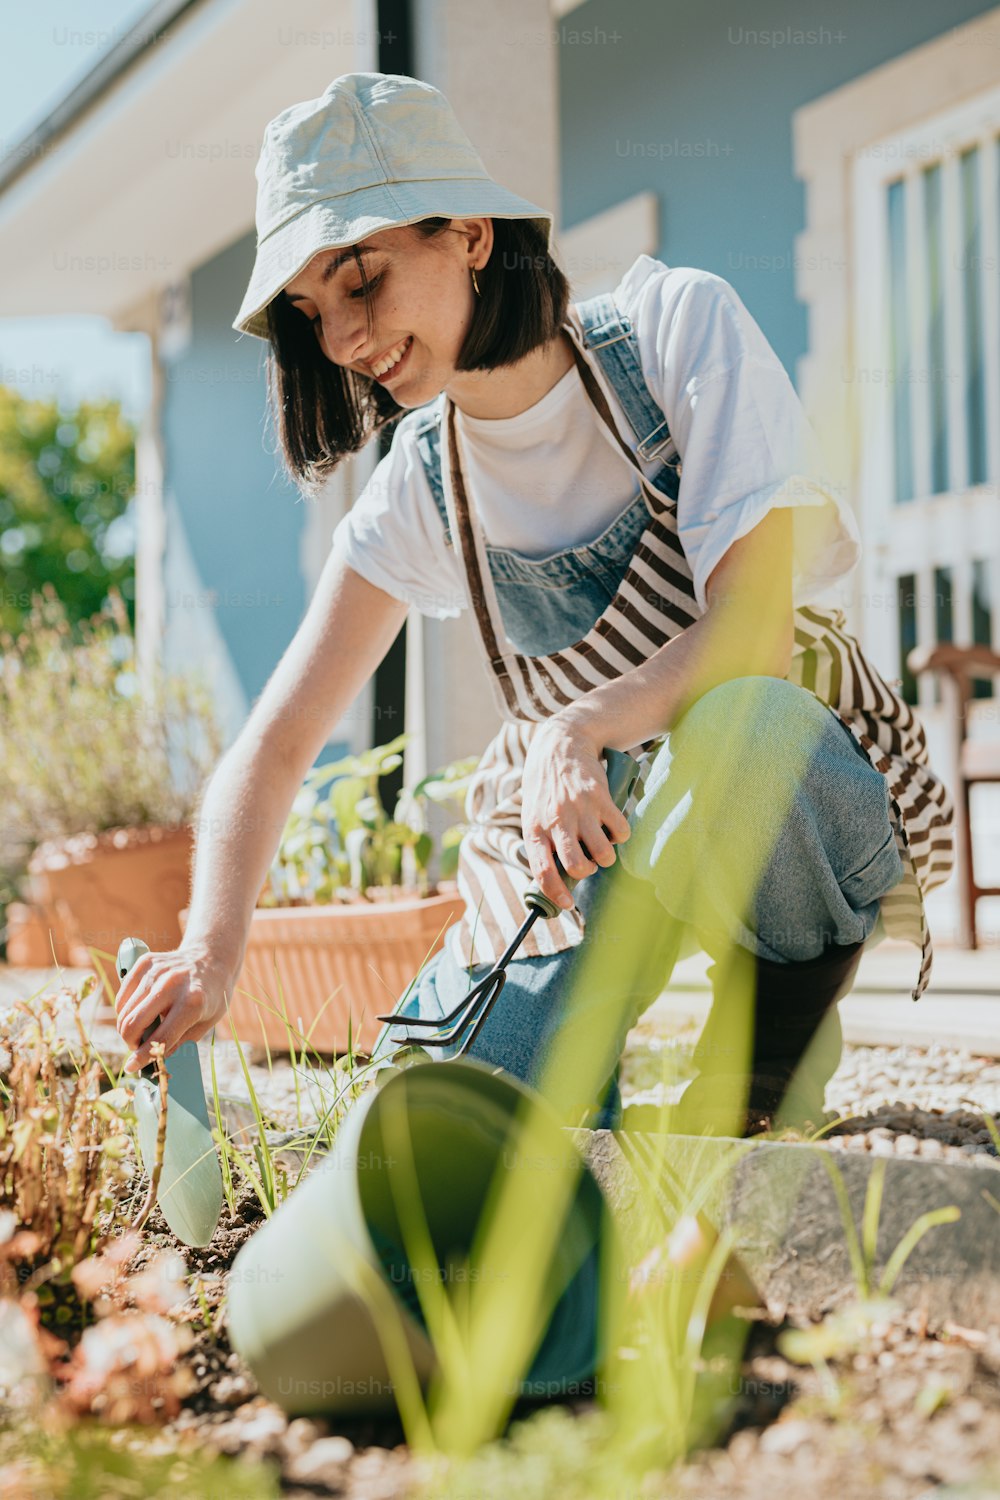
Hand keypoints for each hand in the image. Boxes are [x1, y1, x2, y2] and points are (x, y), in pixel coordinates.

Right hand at [115, 942, 236, 1073]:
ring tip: (140, 1030)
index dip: (143, 1057)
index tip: (131, 1068)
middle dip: (130, 1042)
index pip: (161, 1038)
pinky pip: (122, 995)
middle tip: (137, 1047)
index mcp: (193, 1002)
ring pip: (124, 1010)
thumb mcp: (205, 1023)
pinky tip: (138, 1012)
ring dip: (127, 1027)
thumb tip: (153, 1061)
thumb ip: (180, 1043)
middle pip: (134, 1023)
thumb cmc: (211, 995)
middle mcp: (172, 984)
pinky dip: (124, 1010)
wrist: (212, 957)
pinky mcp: (145, 962)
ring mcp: (157, 971)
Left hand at [521, 718, 630, 911]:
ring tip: (602, 846)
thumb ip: (543, 841)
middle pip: (576, 864)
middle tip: (587, 863)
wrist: (561, 744)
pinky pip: (620, 831)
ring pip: (602, 852)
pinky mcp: (602, 798)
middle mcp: (556, 820)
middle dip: (586, 871)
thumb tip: (557, 875)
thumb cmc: (546, 786)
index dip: (555, 892)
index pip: (542, 869)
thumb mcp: (533, 812)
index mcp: (535, 827)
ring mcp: (580, 809)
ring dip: (606, 857)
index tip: (566, 904)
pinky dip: (621, 836)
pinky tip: (613, 828)